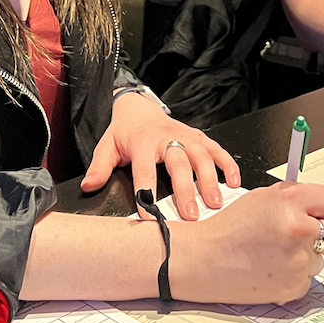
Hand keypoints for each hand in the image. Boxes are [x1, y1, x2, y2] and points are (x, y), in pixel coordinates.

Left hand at [81, 91, 239, 217]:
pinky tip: (234, 182)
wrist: (139, 107)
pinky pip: (217, 149)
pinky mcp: (199, 137)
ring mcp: (186, 136)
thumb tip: (89, 186)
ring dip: (210, 179)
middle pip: (179, 163)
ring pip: (201, 156)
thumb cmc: (125, 132)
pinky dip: (228, 164)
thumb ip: (99, 167)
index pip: (144, 169)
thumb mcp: (107, 147)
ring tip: (216, 202)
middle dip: (186, 189)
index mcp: (142, 142)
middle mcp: (167, 138)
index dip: (147, 191)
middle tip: (191, 215)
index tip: (149, 214)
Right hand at [171, 182, 323, 304]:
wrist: (204, 260)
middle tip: (312, 239)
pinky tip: (271, 269)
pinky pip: (307, 281)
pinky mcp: (293, 287)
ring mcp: (298, 261)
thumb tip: (322, 206)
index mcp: (291, 201)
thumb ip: (296, 199)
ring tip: (275, 253)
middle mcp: (299, 229)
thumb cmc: (228, 229)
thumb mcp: (262, 198)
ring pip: (322, 261)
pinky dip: (293, 277)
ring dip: (305, 258)